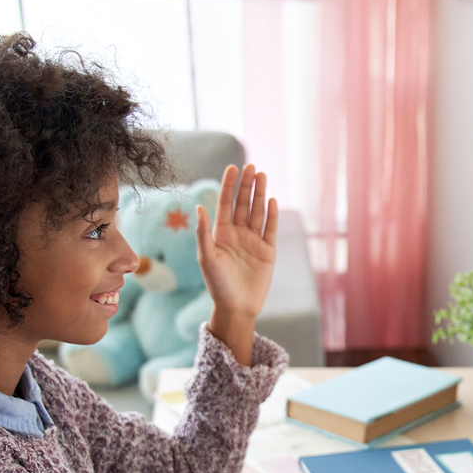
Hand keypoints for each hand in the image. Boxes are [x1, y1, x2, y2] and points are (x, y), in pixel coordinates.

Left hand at [197, 164, 278, 363]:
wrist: (237, 306)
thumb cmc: (218, 284)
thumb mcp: (207, 257)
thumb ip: (204, 233)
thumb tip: (200, 207)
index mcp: (221, 234)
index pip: (226, 204)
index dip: (230, 186)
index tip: (233, 168)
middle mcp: (238, 234)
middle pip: (244, 204)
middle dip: (247, 185)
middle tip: (252, 166)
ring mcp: (254, 242)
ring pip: (258, 213)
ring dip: (260, 195)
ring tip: (263, 176)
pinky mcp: (268, 251)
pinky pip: (270, 229)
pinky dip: (271, 215)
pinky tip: (271, 200)